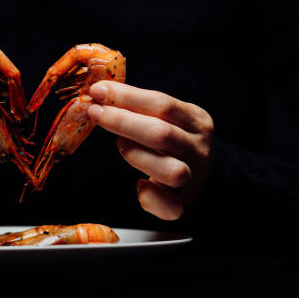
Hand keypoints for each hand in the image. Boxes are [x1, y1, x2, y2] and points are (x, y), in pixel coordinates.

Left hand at [87, 81, 213, 219]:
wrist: (203, 176)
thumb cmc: (172, 143)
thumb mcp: (167, 119)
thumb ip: (141, 108)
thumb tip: (99, 93)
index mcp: (196, 121)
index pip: (162, 104)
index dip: (127, 97)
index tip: (98, 91)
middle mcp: (199, 149)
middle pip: (162, 134)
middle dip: (122, 122)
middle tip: (95, 113)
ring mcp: (195, 178)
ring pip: (171, 170)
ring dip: (137, 155)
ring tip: (120, 145)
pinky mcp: (183, 205)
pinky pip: (169, 206)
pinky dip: (149, 196)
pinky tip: (138, 185)